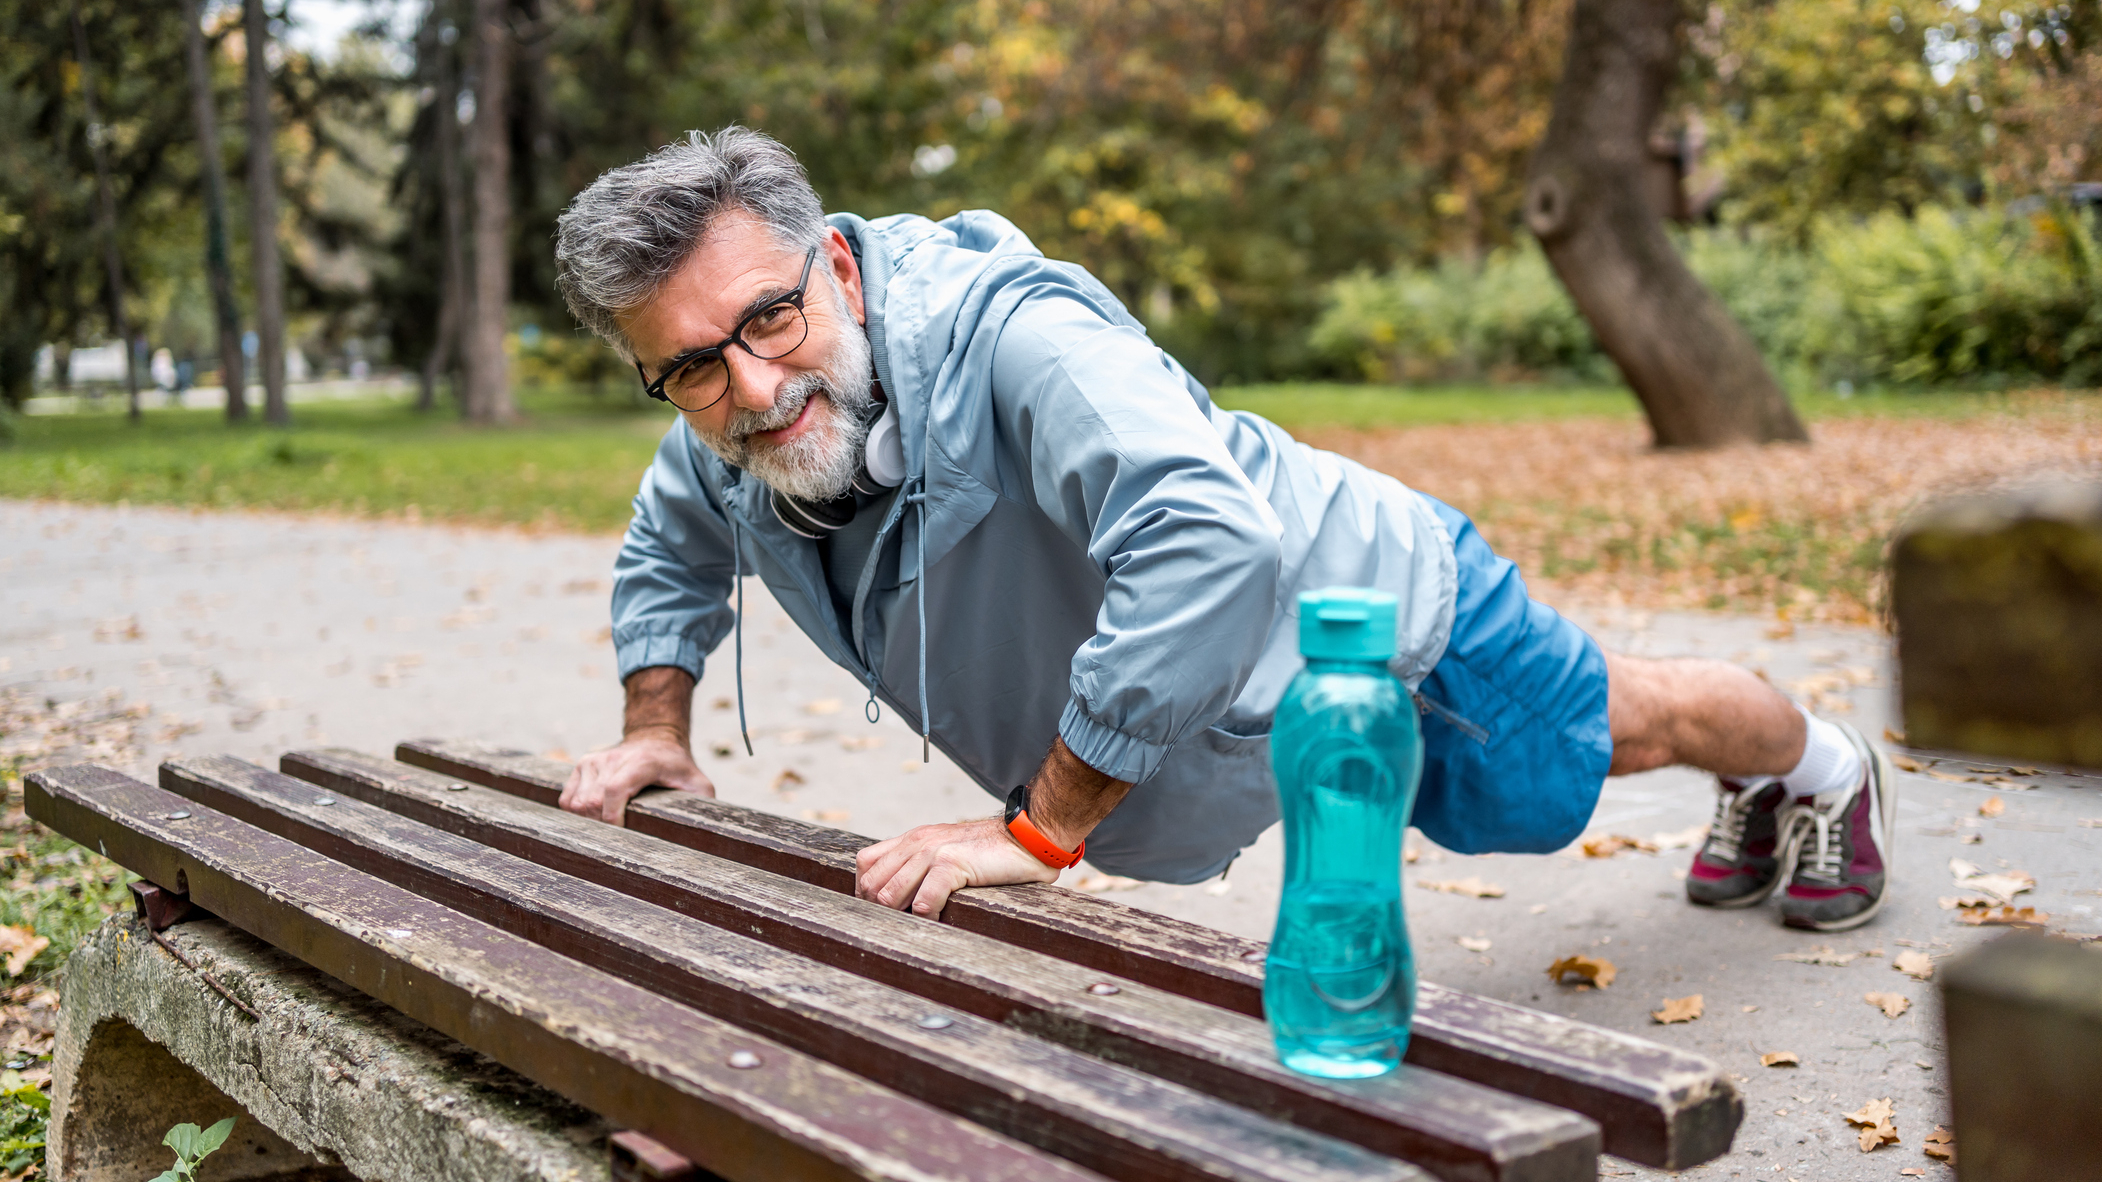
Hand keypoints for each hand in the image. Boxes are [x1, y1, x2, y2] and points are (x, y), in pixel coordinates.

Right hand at [560, 730, 714, 824]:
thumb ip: (702, 805)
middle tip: (617, 837)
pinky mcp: (583, 764)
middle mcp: (615, 757)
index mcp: (643, 762)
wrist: (657, 740)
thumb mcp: (699, 784)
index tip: (620, 836)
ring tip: (608, 827)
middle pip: (592, 802)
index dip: (611, 818)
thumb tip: (707, 834)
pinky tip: (594, 817)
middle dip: (601, 826)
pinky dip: (576, 813)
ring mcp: (595, 759)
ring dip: (588, 822)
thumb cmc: (678, 768)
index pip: (615, 790)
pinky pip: (567, 799)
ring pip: (576, 803)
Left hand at [855, 816, 1056, 918]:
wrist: (1025, 838)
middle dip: (881, 910)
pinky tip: (942, 919)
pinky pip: (925, 901)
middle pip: (871, 883)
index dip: (867, 892)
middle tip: (901, 923)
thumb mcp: (947, 851)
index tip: (885, 911)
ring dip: (901, 916)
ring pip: (889, 894)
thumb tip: (898, 897)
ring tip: (919, 923)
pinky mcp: (952, 864)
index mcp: (912, 839)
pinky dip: (928, 918)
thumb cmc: (990, 853)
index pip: (866, 864)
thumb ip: (923, 864)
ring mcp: (932, 852)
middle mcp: (916, 842)